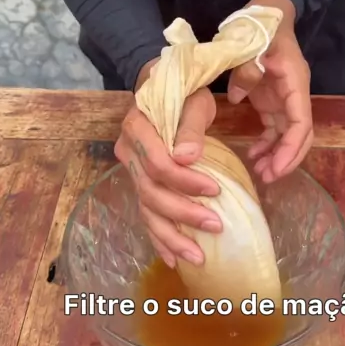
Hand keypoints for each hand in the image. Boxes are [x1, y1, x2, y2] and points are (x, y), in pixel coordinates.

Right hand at [114, 59, 221, 267]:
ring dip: (171, 237)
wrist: (162, 86)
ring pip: (147, 210)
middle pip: (151, 192)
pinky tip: (174, 259)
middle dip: (183, 214)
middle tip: (216, 226)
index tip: (215, 190)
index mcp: (138, 129)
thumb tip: (187, 157)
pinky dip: (160, 238)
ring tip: (197, 257)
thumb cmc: (183, 90)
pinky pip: (147, 214)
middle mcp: (128, 153)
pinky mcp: (141, 183)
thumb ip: (190, 126)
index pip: (158, 164)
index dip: (185, 181)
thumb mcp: (192, 99)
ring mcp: (132, 170)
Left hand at [227, 0, 312, 182]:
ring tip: (259, 172)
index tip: (277, 167)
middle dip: (287, 158)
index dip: (291, 148)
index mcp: (294, 81)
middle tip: (268, 178)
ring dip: (277, 154)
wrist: (266, 10)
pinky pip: (274, 127)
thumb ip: (245, 71)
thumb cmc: (260, 25)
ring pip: (288, 134)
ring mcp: (284, 97)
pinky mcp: (271, 98)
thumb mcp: (250, 44)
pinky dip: (267, 142)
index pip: (301, 122)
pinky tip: (254, 154)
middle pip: (300, 134)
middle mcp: (294, 93)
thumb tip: (235, 98)